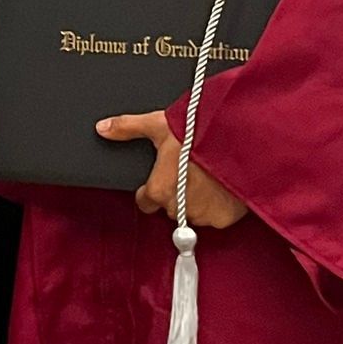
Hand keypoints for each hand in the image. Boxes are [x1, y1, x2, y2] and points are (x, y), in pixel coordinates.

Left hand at [97, 110, 248, 230]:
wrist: (239, 137)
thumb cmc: (199, 131)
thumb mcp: (159, 125)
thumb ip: (128, 128)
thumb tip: (103, 128)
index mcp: (158, 190)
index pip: (146, 202)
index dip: (151, 190)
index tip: (161, 177)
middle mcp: (177, 208)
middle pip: (169, 207)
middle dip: (175, 193)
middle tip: (187, 171)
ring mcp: (203, 215)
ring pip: (192, 213)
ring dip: (196, 200)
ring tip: (206, 176)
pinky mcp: (224, 218)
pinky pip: (216, 216)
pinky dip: (218, 205)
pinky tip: (222, 185)